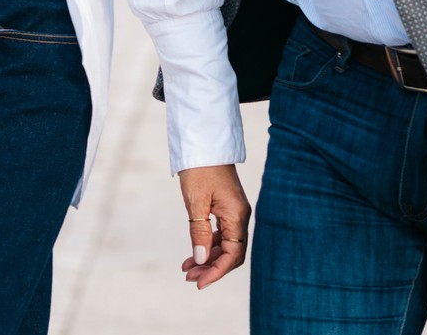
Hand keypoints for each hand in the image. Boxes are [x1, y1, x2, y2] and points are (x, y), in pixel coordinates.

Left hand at [176, 163, 249, 289]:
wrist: (203, 142)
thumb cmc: (200, 168)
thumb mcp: (196, 202)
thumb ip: (199, 232)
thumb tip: (201, 260)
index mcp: (237, 215)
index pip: (232, 254)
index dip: (217, 272)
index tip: (199, 283)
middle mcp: (240, 216)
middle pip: (231, 253)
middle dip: (212, 268)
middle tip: (189, 279)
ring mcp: (234, 212)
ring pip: (225, 245)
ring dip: (207, 259)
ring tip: (187, 270)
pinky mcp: (226, 208)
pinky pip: (221, 234)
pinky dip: (207, 246)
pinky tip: (193, 254)